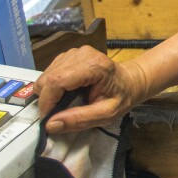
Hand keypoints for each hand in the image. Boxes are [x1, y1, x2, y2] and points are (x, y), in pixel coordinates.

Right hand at [34, 46, 152, 134]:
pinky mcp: (69, 55)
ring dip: (48, 93)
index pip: (58, 81)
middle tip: (55, 115)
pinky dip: (52, 86)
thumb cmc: (122, 97)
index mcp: (94, 66)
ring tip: (63, 104)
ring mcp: (75, 52)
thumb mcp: (107, 114)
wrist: (131, 81)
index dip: (47, 101)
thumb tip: (51, 125)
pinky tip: (65, 93)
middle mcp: (82, 54)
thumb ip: (80, 120)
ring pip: (46, 74)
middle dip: (46, 99)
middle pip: (48, 77)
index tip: (48, 118)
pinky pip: (50, 71)